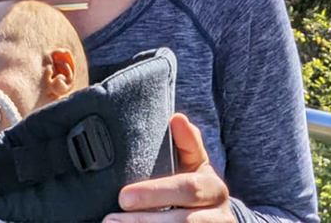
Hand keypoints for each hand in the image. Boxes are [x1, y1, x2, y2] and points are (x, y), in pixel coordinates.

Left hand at [104, 113, 235, 222]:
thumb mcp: (196, 165)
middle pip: (183, 222)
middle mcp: (219, 216)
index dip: (155, 193)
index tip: (123, 197)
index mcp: (214, 188)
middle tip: (110, 220)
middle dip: (145, 221)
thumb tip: (177, 118)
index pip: (187, 189)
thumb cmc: (197, 188)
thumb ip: (187, 144)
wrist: (217, 221)